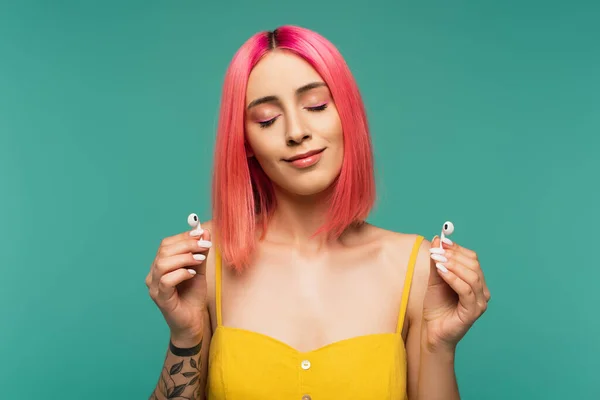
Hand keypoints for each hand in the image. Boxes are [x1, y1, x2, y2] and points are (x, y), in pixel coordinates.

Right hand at [145, 221, 211, 345]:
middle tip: (204, 245)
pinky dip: (181, 273)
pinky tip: (192, 274)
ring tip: (200, 260)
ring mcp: (155, 287)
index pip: (166, 244)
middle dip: (186, 245)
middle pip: (164, 251)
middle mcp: (153, 274)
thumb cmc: (193, 296)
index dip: (184, 236)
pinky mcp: (161, 298)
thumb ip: (200, 253)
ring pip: (163, 264)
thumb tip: (205, 232)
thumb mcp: (199, 270)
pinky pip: (166, 281)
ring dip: (184, 258)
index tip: (201, 233)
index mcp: (160, 265)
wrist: (193, 321)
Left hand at [422, 236, 490, 351]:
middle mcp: (482, 290)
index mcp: (475, 281)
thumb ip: (437, 262)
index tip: (442, 241)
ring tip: (437, 260)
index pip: (472, 258)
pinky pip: (466, 290)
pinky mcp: (474, 311)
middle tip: (437, 250)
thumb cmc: (436, 306)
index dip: (457, 248)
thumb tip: (438, 240)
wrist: (432, 331)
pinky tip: (441, 271)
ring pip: (472, 276)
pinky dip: (453, 278)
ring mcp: (480, 301)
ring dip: (453, 264)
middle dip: (454, 255)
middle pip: (473, 265)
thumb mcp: (434, 280)